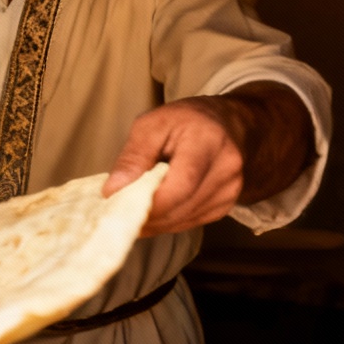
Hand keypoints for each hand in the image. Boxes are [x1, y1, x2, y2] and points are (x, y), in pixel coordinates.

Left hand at [104, 82, 315, 235]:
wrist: (229, 126)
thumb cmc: (187, 120)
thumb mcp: (152, 124)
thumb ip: (133, 156)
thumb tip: (114, 190)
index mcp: (208, 142)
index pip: (180, 184)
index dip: (148, 202)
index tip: (117, 204)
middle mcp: (226, 171)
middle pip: (180, 207)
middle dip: (144, 214)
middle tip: (115, 209)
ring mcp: (229, 192)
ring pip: (181, 221)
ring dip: (153, 221)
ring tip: (131, 207)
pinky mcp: (224, 207)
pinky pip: (187, 223)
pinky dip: (166, 221)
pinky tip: (153, 209)